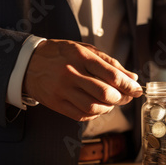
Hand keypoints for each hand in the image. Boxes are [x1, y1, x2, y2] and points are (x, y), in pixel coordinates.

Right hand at [23, 39, 142, 121]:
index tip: (137, 90)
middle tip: (124, 97)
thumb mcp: (84, 49)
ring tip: (110, 102)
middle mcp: (71, 73)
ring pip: (93, 107)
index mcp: (80, 56)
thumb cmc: (61, 54)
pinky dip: (94, 115)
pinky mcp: (56, 103)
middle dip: (120, 98)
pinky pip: (80, 115)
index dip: (129, 85)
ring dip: (108, 108)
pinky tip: (96, 107)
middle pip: (104, 93)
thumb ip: (109, 63)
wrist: (28, 62)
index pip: (111, 74)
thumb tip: (132, 77)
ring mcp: (62, 90)